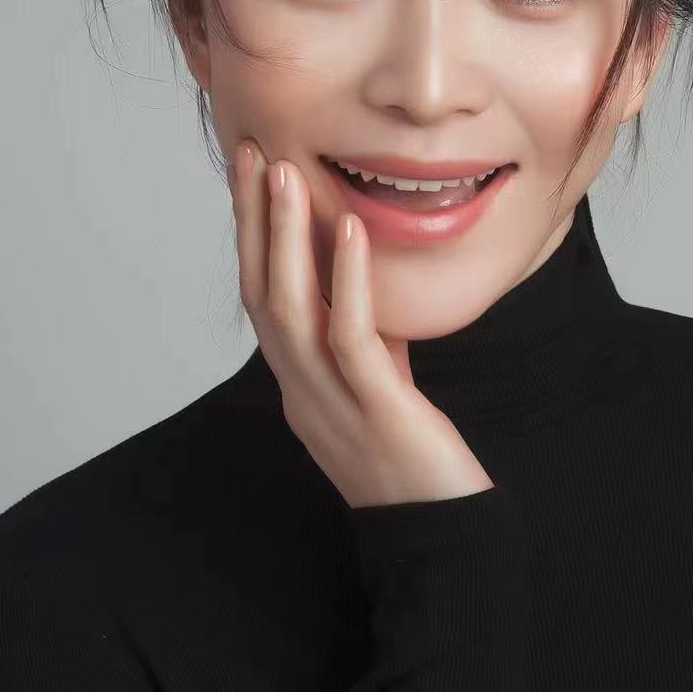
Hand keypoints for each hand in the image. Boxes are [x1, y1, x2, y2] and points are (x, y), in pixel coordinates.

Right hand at [230, 138, 496, 510]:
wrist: (441, 537)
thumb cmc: (416, 467)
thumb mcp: (381, 390)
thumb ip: (366, 343)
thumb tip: (362, 289)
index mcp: (300, 385)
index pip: (262, 299)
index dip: (252, 237)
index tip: (251, 176)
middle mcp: (301, 391)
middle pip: (259, 293)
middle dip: (252, 222)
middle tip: (250, 154)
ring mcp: (331, 402)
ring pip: (290, 309)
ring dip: (284, 237)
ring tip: (285, 175)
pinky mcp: (376, 409)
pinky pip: (350, 336)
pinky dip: (347, 278)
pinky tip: (350, 230)